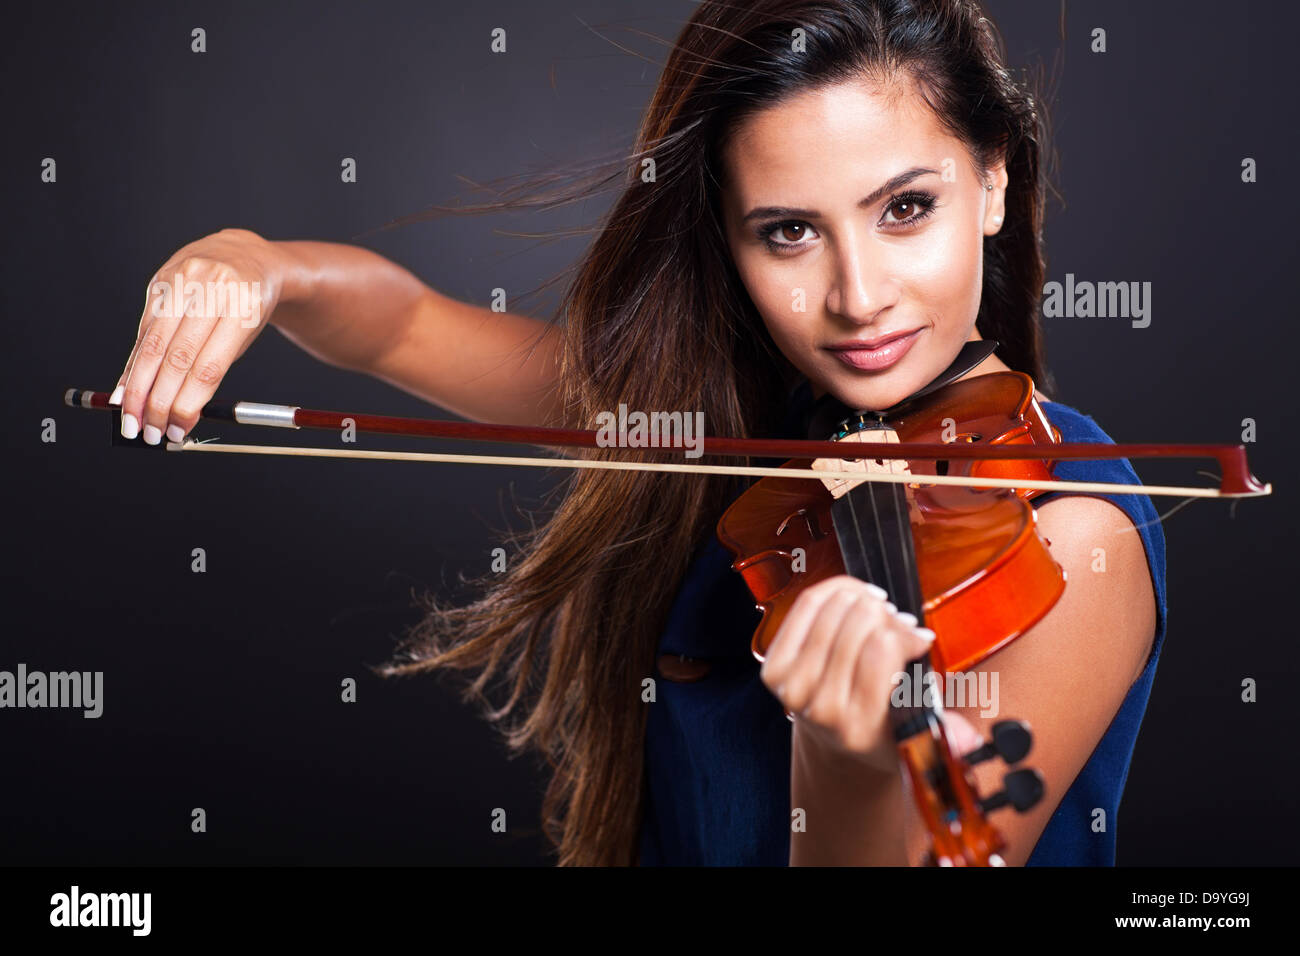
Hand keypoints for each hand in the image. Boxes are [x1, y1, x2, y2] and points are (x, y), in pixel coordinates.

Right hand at [111, 228, 295, 443]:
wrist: (243, 255)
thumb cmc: (246, 306)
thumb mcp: (243, 336)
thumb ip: (211, 370)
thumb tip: (176, 415)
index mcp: (242, 308)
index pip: (208, 366)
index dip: (188, 402)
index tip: (176, 430)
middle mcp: (210, 290)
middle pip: (175, 356)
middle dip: (157, 400)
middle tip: (147, 431)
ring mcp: (182, 280)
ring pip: (153, 343)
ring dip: (137, 387)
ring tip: (131, 417)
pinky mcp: (160, 280)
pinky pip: (143, 329)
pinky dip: (134, 363)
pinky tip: (126, 387)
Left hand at [760, 575, 983, 773]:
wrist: (835, 742)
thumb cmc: (881, 728)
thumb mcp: (918, 736)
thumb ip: (947, 735)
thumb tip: (966, 738)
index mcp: (859, 728)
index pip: (882, 650)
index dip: (908, 634)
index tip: (921, 638)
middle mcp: (819, 709)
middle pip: (857, 623)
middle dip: (887, 615)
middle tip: (899, 623)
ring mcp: (791, 687)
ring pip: (833, 609)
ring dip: (864, 600)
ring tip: (880, 610)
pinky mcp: (772, 666)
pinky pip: (806, 605)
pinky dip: (836, 590)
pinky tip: (855, 596)